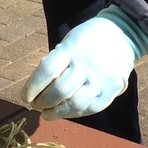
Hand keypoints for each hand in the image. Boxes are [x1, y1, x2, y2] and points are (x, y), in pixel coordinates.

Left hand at [22, 6, 147, 119]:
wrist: (122, 34)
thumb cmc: (87, 39)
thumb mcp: (69, 42)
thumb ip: (56, 62)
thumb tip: (37, 88)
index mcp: (72, 48)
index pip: (47, 71)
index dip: (32, 87)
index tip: (25, 96)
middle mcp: (87, 64)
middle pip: (59, 91)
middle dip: (42, 102)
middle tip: (36, 105)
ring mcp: (101, 78)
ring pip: (74, 105)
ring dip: (56, 113)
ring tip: (47, 113)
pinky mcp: (112, 89)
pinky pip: (90, 108)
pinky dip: (74, 113)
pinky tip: (65, 112)